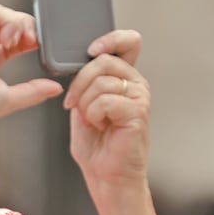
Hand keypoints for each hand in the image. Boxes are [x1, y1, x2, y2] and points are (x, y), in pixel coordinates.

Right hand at [0, 4, 62, 133]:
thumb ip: (33, 91)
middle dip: (28, 29)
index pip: (15, 43)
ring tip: (23, 40)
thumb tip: (55, 87)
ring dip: (20, 24)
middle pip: (11, 26)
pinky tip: (10, 37)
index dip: (31, 41)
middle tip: (35, 41)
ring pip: (3, 15)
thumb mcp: (9, 98)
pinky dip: (8, 20)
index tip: (40, 48)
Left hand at [64, 30, 150, 188]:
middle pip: (102, 61)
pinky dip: (93, 115)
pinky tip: (101, 127)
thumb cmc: (96, 145)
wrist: (106, 175)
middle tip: (74, 105)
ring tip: (93, 121)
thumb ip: (84, 83)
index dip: (110, 39)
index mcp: (124, 78)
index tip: (91, 51)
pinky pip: (104, 101)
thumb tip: (80, 64)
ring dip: (85, 105)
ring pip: (100, 82)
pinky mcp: (138, 113)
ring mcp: (140, 97)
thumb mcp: (82, 106)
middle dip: (79, 84)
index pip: (128, 42)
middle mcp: (136, 83)